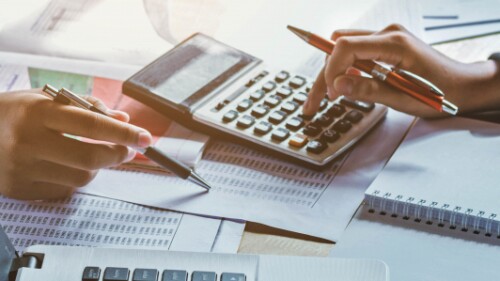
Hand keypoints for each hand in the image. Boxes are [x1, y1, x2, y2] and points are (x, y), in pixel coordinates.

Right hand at [0, 89, 152, 199]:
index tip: (145, 138)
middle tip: (127, 151)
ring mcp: (23, 169)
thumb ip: (86, 107)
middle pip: (90, 157)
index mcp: (37, 112)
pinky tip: (66, 166)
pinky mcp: (20, 189)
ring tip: (93, 155)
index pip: (92, 124)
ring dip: (97, 168)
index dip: (123, 132)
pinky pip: (63, 190)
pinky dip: (74, 178)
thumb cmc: (14, 113)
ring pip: (81, 178)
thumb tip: (123, 118)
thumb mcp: (46, 99)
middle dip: (117, 154)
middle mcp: (28, 142)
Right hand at [303, 24, 499, 117]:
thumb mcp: (403, 97)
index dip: (331, 70)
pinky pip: (356, 53)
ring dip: (333, 72)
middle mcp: (388, 34)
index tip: (330, 94)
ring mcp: (386, 38)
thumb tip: (337, 85)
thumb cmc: (440, 92)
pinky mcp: (386, 46)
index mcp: (394, 43)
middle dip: (325, 75)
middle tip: (314, 103)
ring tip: (327, 98)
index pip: (347, 46)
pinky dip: (346, 70)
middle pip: (340, 48)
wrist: (462, 86)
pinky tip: (346, 88)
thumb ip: (368, 89)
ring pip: (345, 49)